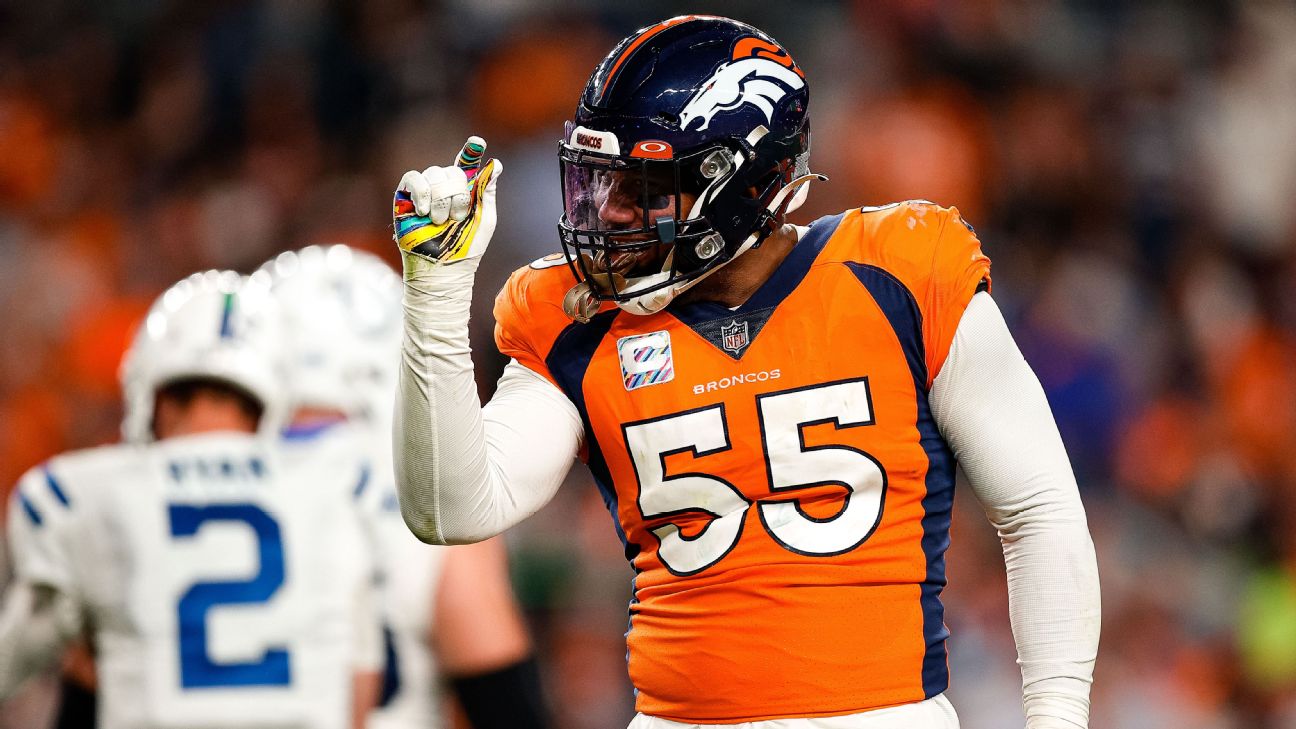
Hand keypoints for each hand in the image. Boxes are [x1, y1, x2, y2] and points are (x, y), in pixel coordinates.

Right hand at [393, 136, 502, 264]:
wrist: (443, 267)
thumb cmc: (467, 247)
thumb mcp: (484, 218)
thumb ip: (487, 191)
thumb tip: (495, 164)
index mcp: (464, 191)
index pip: (467, 164)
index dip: (472, 151)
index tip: (477, 142)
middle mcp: (444, 187)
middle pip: (452, 171)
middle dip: (458, 195)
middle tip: (456, 218)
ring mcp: (425, 191)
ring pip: (434, 174)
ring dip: (441, 200)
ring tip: (440, 221)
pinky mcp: (406, 197)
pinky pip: (413, 178)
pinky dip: (421, 192)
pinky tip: (424, 211)